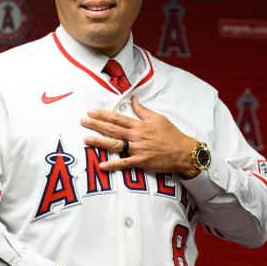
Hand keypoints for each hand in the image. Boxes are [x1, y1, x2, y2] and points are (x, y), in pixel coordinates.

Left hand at [81, 97, 197, 173]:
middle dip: (96, 125)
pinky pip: (125, 163)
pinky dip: (113, 165)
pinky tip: (102, 165)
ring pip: (115, 144)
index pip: (118, 118)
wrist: (184, 151)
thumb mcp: (158, 118)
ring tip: (86, 139)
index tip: (91, 111)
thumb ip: (143, 110)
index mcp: (140, 125)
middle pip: (113, 129)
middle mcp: (137, 136)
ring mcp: (138, 149)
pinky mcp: (141, 161)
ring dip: (99, 142)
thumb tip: (133, 100)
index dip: (103, 114)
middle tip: (82, 121)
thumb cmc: (171, 134)